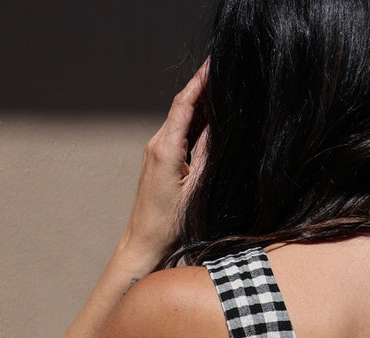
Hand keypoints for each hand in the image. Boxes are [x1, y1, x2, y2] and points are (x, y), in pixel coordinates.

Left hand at [121, 61, 208, 264]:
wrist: (145, 243)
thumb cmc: (170, 224)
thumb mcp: (196, 189)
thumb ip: (207, 155)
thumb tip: (219, 126)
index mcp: (166, 148)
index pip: (185, 103)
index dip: (200, 81)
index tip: (215, 63)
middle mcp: (156, 144)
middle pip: (182, 106)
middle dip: (203, 88)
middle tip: (225, 74)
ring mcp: (154, 151)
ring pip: (180, 120)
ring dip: (199, 106)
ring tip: (221, 92)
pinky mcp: (157, 161)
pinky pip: (177, 134)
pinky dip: (193, 124)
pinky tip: (208, 122)